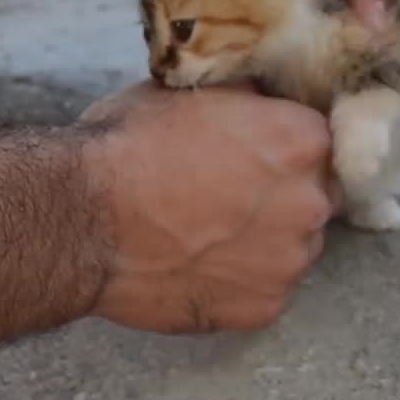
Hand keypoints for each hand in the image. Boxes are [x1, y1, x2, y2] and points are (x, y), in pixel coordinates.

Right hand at [80, 81, 336, 332]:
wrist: (81, 220)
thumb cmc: (126, 147)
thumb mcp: (190, 91)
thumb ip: (243, 98)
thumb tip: (260, 97)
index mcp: (301, 139)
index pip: (317, 140)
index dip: (282, 145)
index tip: (252, 153)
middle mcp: (311, 202)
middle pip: (313, 196)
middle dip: (281, 195)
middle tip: (225, 194)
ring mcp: (290, 262)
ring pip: (292, 248)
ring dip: (263, 241)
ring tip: (205, 235)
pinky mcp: (264, 308)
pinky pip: (264, 290)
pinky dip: (239, 282)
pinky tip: (197, 266)